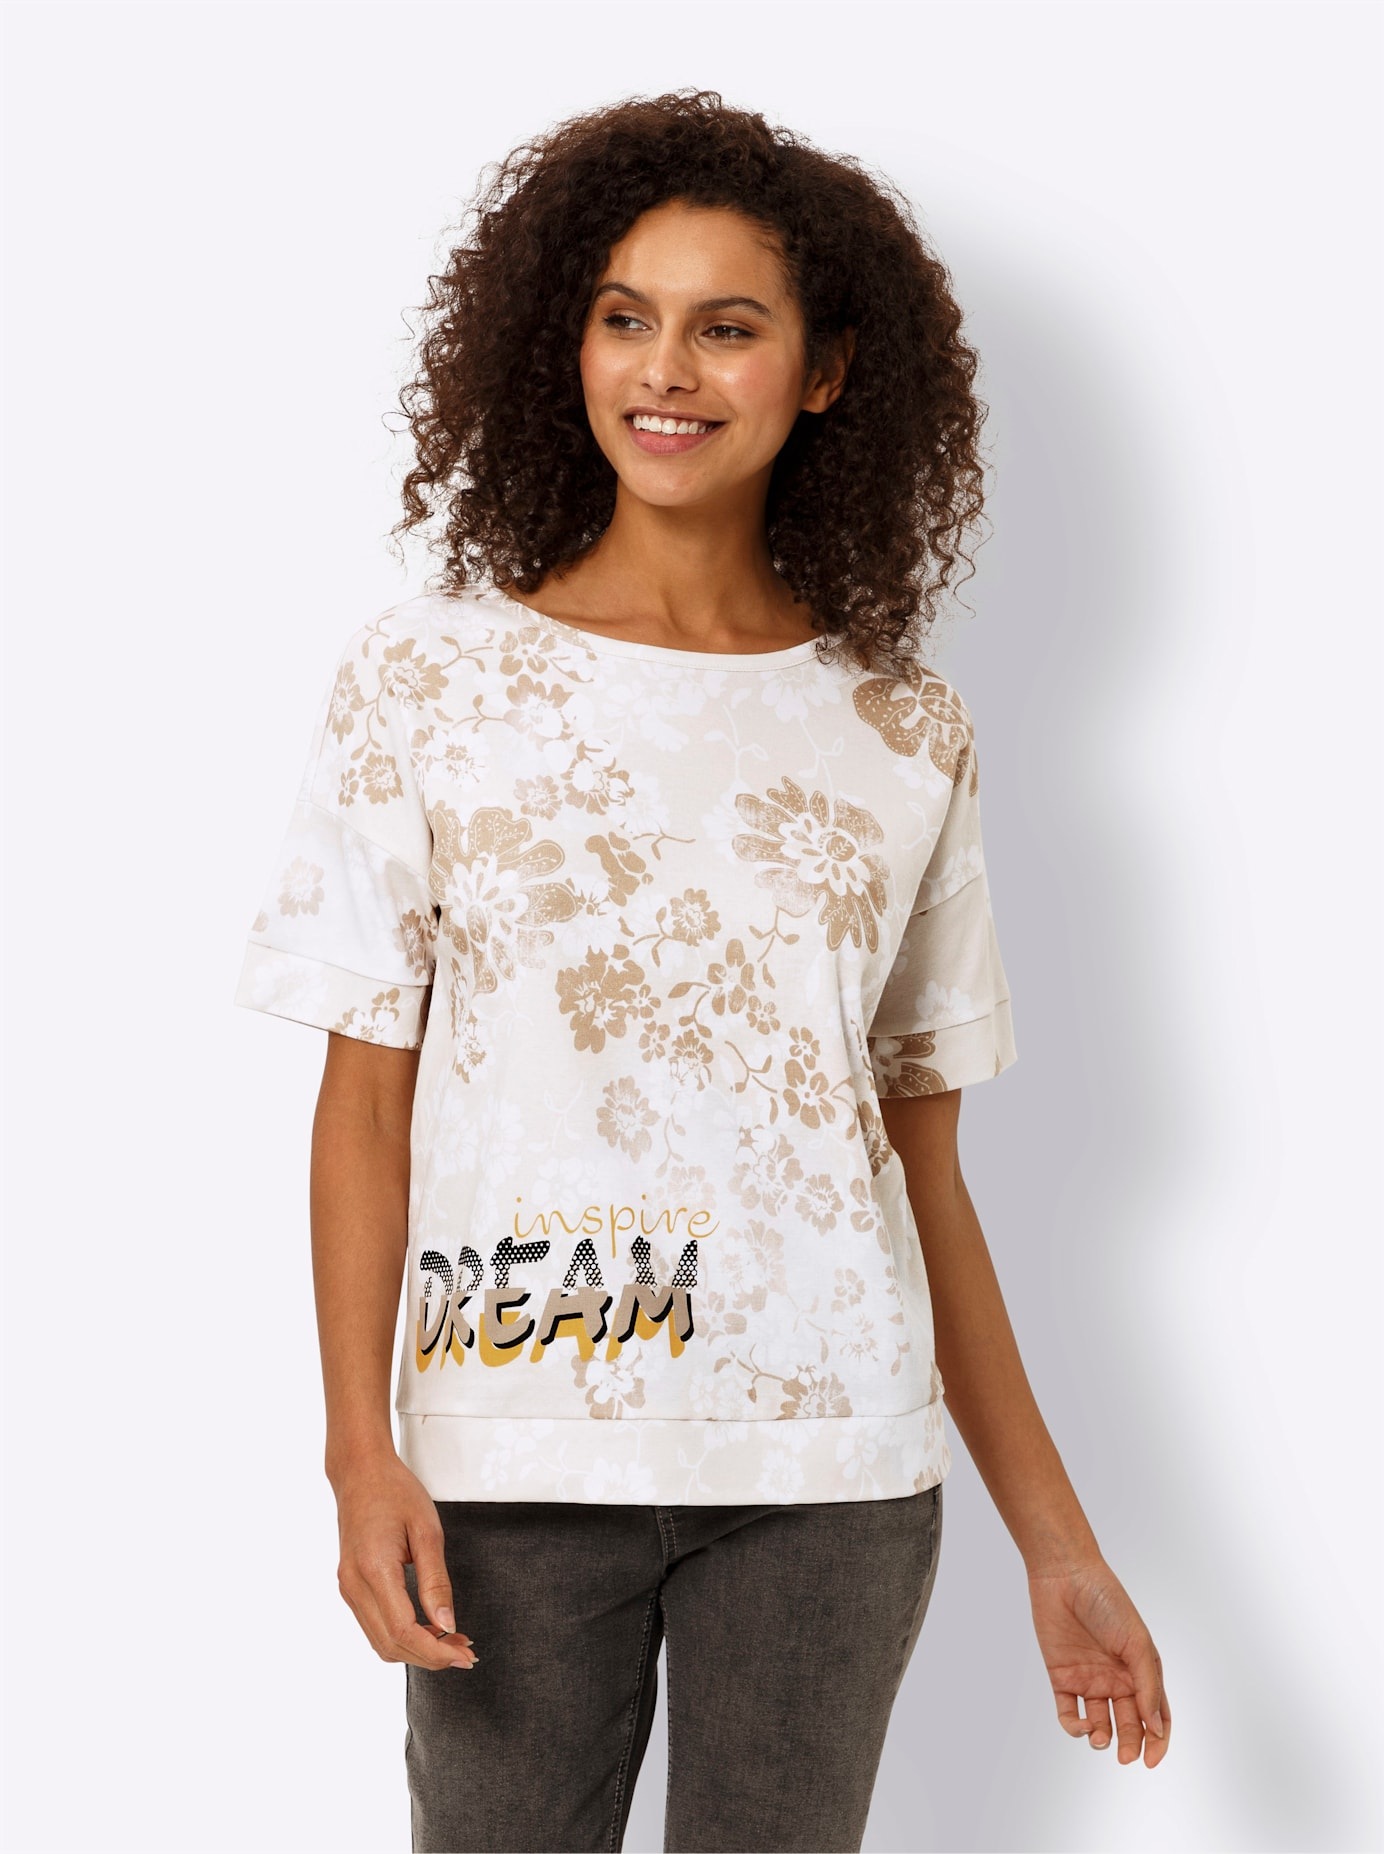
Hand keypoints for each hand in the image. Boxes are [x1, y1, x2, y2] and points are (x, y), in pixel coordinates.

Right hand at [332, 1449, 478, 1671]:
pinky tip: (427, 1628)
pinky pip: (374, 1626)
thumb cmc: (395, 1492)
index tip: (465, 1655)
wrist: (360, 1472)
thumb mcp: (427, 1531)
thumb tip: (447, 1625)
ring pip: (380, 1642)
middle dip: (430, 1656)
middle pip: (390, 1644)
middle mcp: (353, 1585)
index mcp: (373, 1569)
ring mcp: (347, 1588)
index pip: (403, 1631)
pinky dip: (401, 1636)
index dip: (435, 1651)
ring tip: (451, 1641)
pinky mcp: (349, 1586)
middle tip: (465, 1651)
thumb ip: (436, 1581)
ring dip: (416, 1649)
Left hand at [1027, 1556, 1168, 1766]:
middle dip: (1130, 1744)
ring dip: (1101, 1739)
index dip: (1157, 1741)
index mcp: (1140, 1671)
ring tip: (1100, 1739)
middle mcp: (1116, 1679)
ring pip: (1099, 1723)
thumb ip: (1147, 1686)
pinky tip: (1081, 1725)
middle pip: (1128, 1724)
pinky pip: (1069, 1712)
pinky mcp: (1062, 1677)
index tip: (1152, 1760)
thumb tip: (1156, 1728)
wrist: (1066, 1575)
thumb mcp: (1136, 1643)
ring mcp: (1089, 1680)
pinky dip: (1074, 1727)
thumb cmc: (1108, 1602)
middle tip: (1127, 1757)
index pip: (1155, 1716)